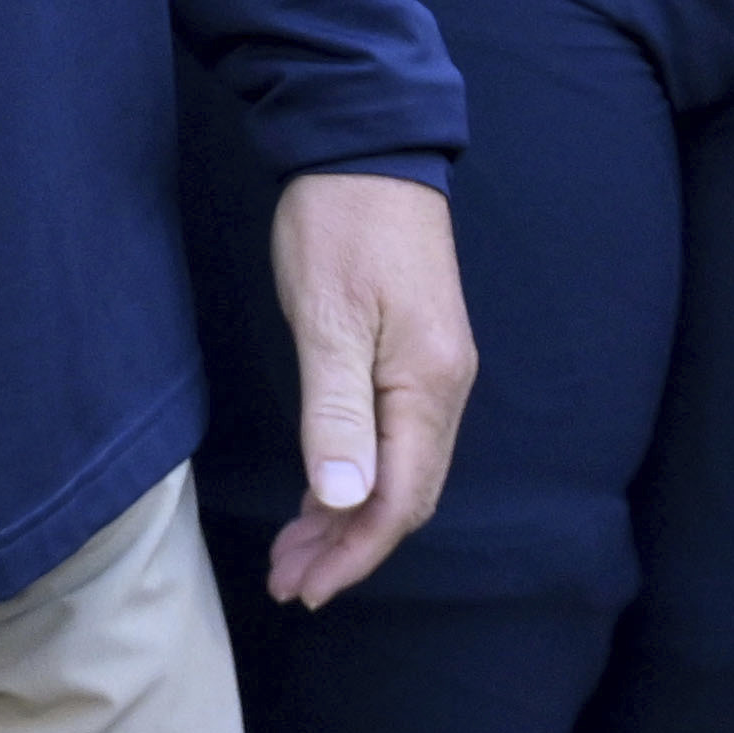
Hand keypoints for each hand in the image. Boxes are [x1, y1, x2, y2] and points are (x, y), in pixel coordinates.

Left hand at [264, 172, 471, 609]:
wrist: (367, 144)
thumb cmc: (341, 224)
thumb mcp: (327, 318)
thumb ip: (337, 412)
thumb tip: (347, 501)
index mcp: (428, 385)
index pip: (399, 500)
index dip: (354, 553)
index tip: (305, 588)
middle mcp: (444, 388)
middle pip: (405, 496)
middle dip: (348, 547)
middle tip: (288, 582)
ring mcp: (434, 371)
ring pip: (399, 471)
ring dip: (348, 518)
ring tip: (294, 554)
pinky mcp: (416, 353)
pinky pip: (394, 439)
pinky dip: (355, 476)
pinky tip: (322, 494)